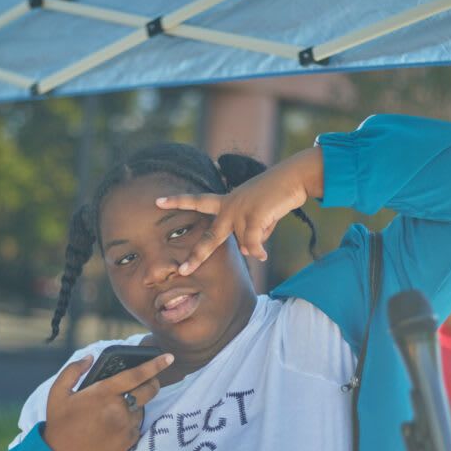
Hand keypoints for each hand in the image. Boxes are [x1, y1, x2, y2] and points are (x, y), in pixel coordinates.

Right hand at [43, 352, 173, 450]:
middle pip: (149, 390)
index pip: (136, 375)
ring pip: (141, 408)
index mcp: (103, 392)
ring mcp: (125, 426)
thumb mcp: (58, 392)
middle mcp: (118, 408)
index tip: (169, 357)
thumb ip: (74, 370)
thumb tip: (91, 357)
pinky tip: (114, 424)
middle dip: (153, 382)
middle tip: (147, 381)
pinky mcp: (128, 440)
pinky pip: (137, 425)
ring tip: (115, 409)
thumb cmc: (60, 422)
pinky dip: (130, 421)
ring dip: (136, 404)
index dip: (155, 365)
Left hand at [155, 147, 321, 274]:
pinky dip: (259, 251)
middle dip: (196, 256)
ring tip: (270, 221)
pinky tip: (264, 254)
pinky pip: (254, 245)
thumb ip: (247, 234)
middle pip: (210, 238)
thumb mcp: (257, 216)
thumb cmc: (275, 196)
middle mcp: (229, 206)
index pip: (198, 201)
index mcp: (226, 201)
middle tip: (182, 271)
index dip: (178, 201)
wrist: (292, 178)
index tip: (158, 201)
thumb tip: (248, 253)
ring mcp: (239, 211)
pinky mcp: (253, 217)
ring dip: (259, 240)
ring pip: (245, 243)